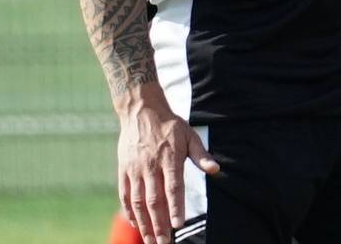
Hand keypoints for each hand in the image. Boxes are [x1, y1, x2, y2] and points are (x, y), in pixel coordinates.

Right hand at [117, 85, 219, 243]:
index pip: (173, 187)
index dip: (176, 207)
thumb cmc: (169, 125)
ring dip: (144, 223)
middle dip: (159, 224)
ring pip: (138, 201)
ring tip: (150, 240)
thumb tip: (216, 170)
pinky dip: (130, 211)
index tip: (179, 225)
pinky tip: (136, 224)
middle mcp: (150, 166)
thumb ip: (201, 154)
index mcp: (169, 158)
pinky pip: (125, 194)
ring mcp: (135, 169)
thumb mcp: (189, 135)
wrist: (140, 110)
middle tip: (164, 242)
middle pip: (155, 200)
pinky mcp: (124, 170)